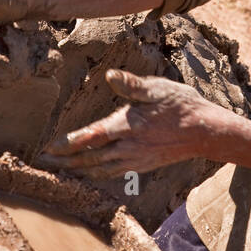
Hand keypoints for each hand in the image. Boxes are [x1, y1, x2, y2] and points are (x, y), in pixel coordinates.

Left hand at [35, 69, 235, 177]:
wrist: (206, 132)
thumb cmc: (182, 105)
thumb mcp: (157, 88)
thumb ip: (131, 84)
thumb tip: (110, 75)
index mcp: (127, 126)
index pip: (90, 138)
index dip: (67, 144)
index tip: (48, 148)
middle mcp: (128, 147)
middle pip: (89, 159)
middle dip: (65, 162)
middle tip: (44, 164)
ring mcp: (135, 159)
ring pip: (99, 169)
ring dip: (78, 170)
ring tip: (61, 170)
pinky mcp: (143, 165)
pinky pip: (113, 173)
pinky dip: (96, 174)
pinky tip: (91, 172)